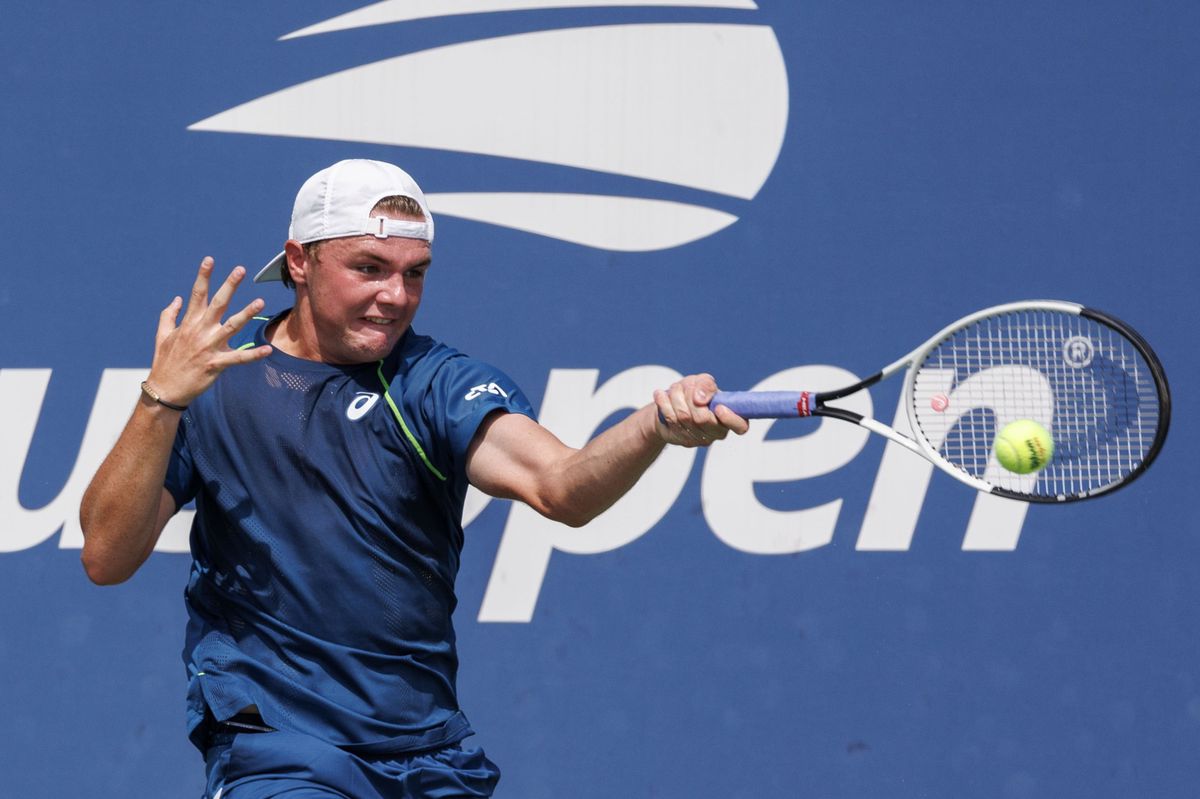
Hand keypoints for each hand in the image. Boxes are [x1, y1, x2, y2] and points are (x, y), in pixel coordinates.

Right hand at [144, 257, 272, 406]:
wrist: (165, 389)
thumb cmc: (165, 361)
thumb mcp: (162, 335)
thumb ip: (169, 315)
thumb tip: (176, 298)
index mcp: (188, 323)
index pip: (197, 294)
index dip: (203, 276)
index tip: (209, 260)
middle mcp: (199, 331)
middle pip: (217, 304)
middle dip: (229, 285)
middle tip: (240, 270)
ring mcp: (208, 347)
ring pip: (231, 327)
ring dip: (247, 314)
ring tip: (261, 302)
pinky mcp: (216, 364)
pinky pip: (238, 358)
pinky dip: (253, 354)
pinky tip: (268, 350)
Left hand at [653, 373, 748, 446]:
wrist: (672, 404)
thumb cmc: (694, 393)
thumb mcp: (703, 382)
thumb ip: (706, 385)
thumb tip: (700, 398)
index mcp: (729, 417)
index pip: (740, 426)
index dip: (731, 418)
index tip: (719, 407)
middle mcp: (716, 432)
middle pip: (703, 419)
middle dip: (690, 397)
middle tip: (685, 387)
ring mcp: (698, 439)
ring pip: (684, 417)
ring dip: (676, 397)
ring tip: (674, 389)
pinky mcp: (681, 439)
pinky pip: (670, 420)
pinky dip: (663, 403)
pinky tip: (660, 394)